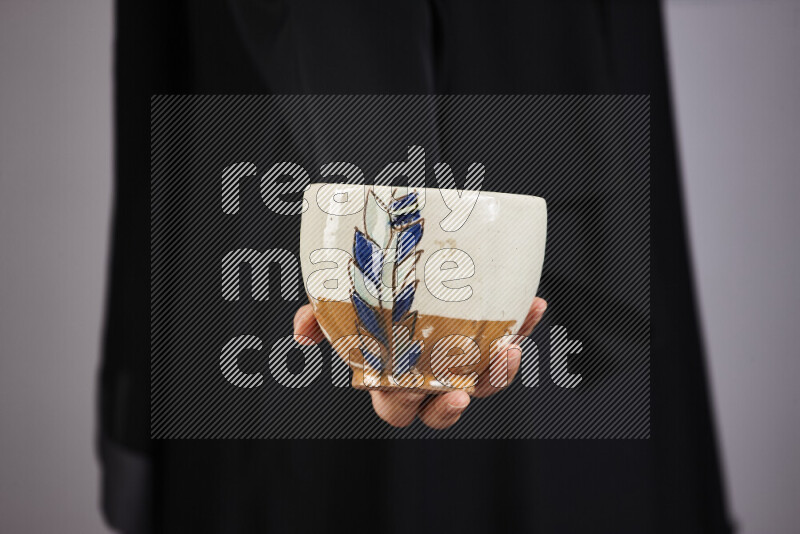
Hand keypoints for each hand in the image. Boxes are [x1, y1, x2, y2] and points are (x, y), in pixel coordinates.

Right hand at [293, 298, 547, 428]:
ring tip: (508, 349)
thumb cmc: (373, 292)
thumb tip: (301, 332)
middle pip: (440, 411)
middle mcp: (429, 375)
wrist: (411, 258)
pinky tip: (532, 305)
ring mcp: (462, 359)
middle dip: (450, 409)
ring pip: (485, 385)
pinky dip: (523, 325)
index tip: (406, 389)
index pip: (396, 408)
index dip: (404, 406)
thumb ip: (323, 315)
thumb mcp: (345, 302)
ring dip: (499, 374)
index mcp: (392, 375)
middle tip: (460, 394)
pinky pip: (509, 340)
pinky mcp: (489, 336)